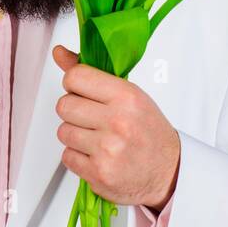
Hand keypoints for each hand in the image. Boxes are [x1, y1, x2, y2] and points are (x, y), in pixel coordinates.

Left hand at [51, 45, 180, 209]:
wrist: (169, 172)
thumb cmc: (149, 132)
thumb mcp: (128, 95)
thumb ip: (91, 74)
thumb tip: (59, 53)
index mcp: (127, 96)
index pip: (76, 77)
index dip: (73, 84)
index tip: (82, 91)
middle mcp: (118, 122)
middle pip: (64, 105)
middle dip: (73, 111)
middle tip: (92, 118)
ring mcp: (107, 149)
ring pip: (63, 131)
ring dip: (75, 135)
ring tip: (97, 138)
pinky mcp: (98, 173)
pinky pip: (67, 156)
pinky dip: (78, 157)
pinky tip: (97, 155)